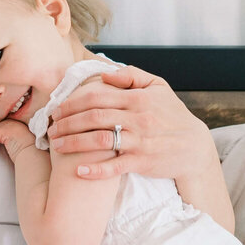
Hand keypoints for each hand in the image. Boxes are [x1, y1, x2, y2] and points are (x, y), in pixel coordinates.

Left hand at [46, 66, 211, 180]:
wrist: (194, 147)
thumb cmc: (172, 115)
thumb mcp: (158, 87)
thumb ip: (131, 76)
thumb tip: (104, 74)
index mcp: (138, 98)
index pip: (97, 96)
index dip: (72, 102)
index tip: (56, 109)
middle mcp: (138, 118)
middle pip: (93, 117)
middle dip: (67, 122)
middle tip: (50, 128)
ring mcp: (140, 141)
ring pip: (99, 140)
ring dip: (73, 143)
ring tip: (56, 146)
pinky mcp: (142, 162)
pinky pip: (115, 167)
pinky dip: (95, 170)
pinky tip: (78, 171)